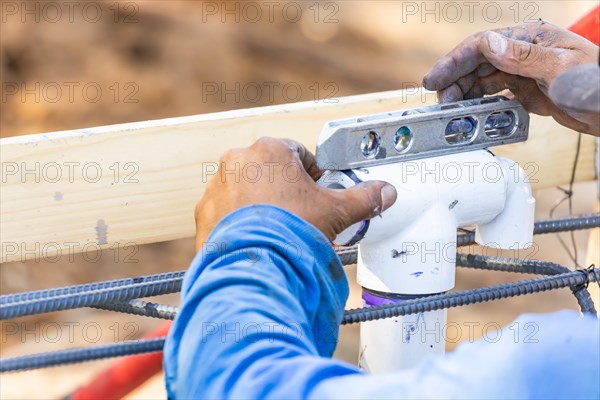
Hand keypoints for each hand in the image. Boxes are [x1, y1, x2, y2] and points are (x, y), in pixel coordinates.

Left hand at [194, 137, 396, 250]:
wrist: (254, 267)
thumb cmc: (290, 231)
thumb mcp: (335, 212)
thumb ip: (362, 198)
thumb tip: (384, 193)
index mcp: (269, 150)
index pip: (297, 155)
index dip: (312, 176)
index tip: (317, 195)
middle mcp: (237, 162)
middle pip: (270, 172)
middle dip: (285, 192)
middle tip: (300, 217)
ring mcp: (217, 187)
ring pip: (246, 192)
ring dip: (260, 206)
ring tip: (277, 232)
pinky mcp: (204, 214)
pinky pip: (226, 213)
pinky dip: (239, 223)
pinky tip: (256, 241)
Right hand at [422, 21, 599, 135]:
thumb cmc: (597, 85)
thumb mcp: (561, 68)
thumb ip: (523, 57)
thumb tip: (488, 43)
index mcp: (530, 39)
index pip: (482, 45)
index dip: (454, 61)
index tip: (435, 79)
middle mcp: (523, 54)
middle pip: (477, 64)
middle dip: (454, 81)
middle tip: (441, 102)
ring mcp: (524, 74)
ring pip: (483, 81)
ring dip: (464, 95)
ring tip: (452, 110)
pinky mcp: (527, 94)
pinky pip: (495, 97)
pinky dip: (480, 105)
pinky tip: (472, 114)